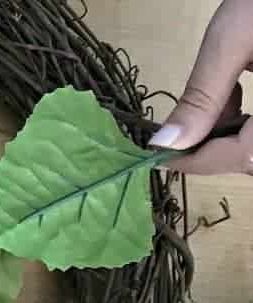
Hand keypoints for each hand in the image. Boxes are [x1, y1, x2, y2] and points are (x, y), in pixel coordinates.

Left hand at [151, 0, 252, 174]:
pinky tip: (237, 92)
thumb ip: (202, 95)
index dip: (197, 162)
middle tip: (184, 128)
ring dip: (232, 137)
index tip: (160, 156)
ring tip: (220, 97)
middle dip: (215, 151)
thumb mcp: (233, 38)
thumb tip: (166, 143)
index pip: (243, 156)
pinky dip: (248, 123)